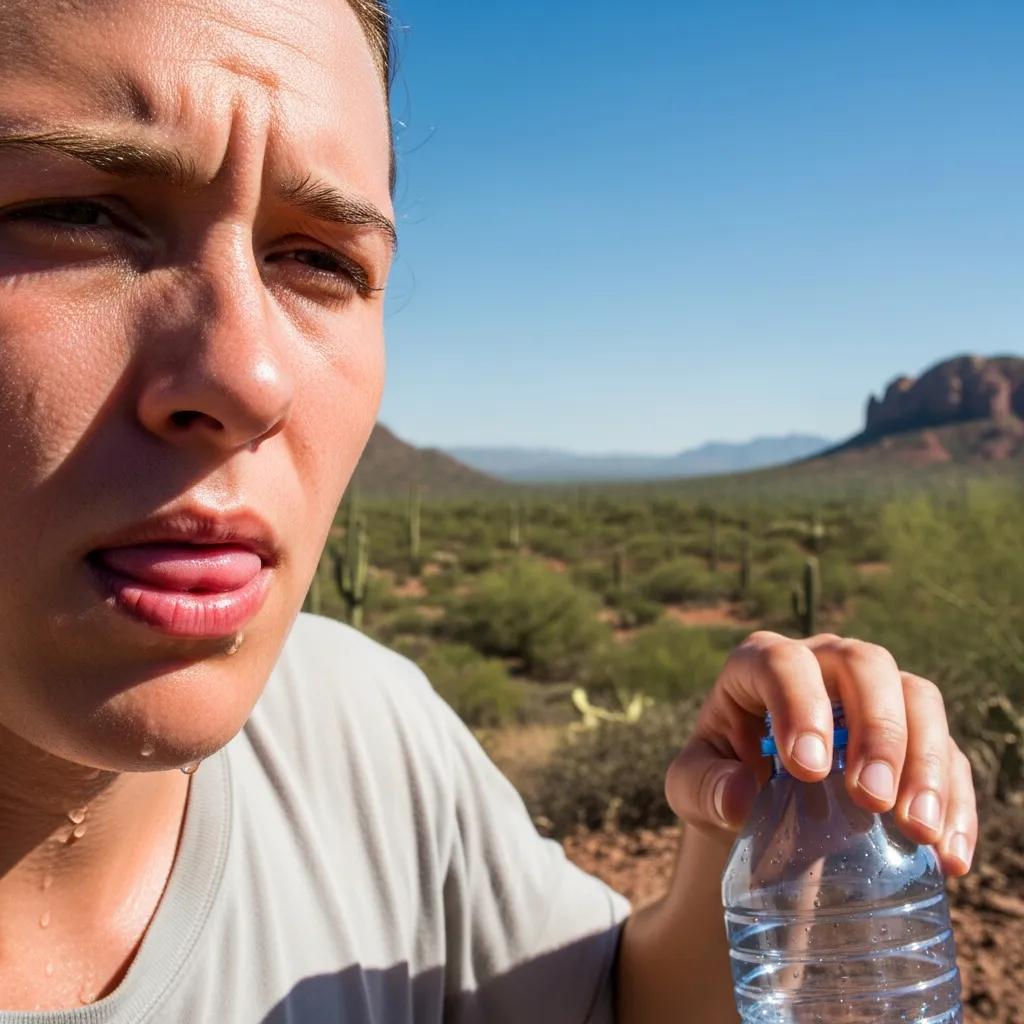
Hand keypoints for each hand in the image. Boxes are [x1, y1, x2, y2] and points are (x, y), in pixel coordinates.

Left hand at [664, 631, 977, 876]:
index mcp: (761, 664)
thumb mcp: (690, 787)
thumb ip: (703, 787)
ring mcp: (875, 694)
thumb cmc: (719, 780)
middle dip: (875, 729)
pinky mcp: (915, 737)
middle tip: (871, 798)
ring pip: (918, 697)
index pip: (784, 662)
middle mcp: (824, 664)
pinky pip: (951, 754)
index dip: (799, 705)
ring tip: (917, 830)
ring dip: (926, 761)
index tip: (807, 770)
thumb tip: (740, 796)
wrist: (753, 807)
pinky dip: (955, 802)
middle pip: (865, 664)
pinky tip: (947, 855)